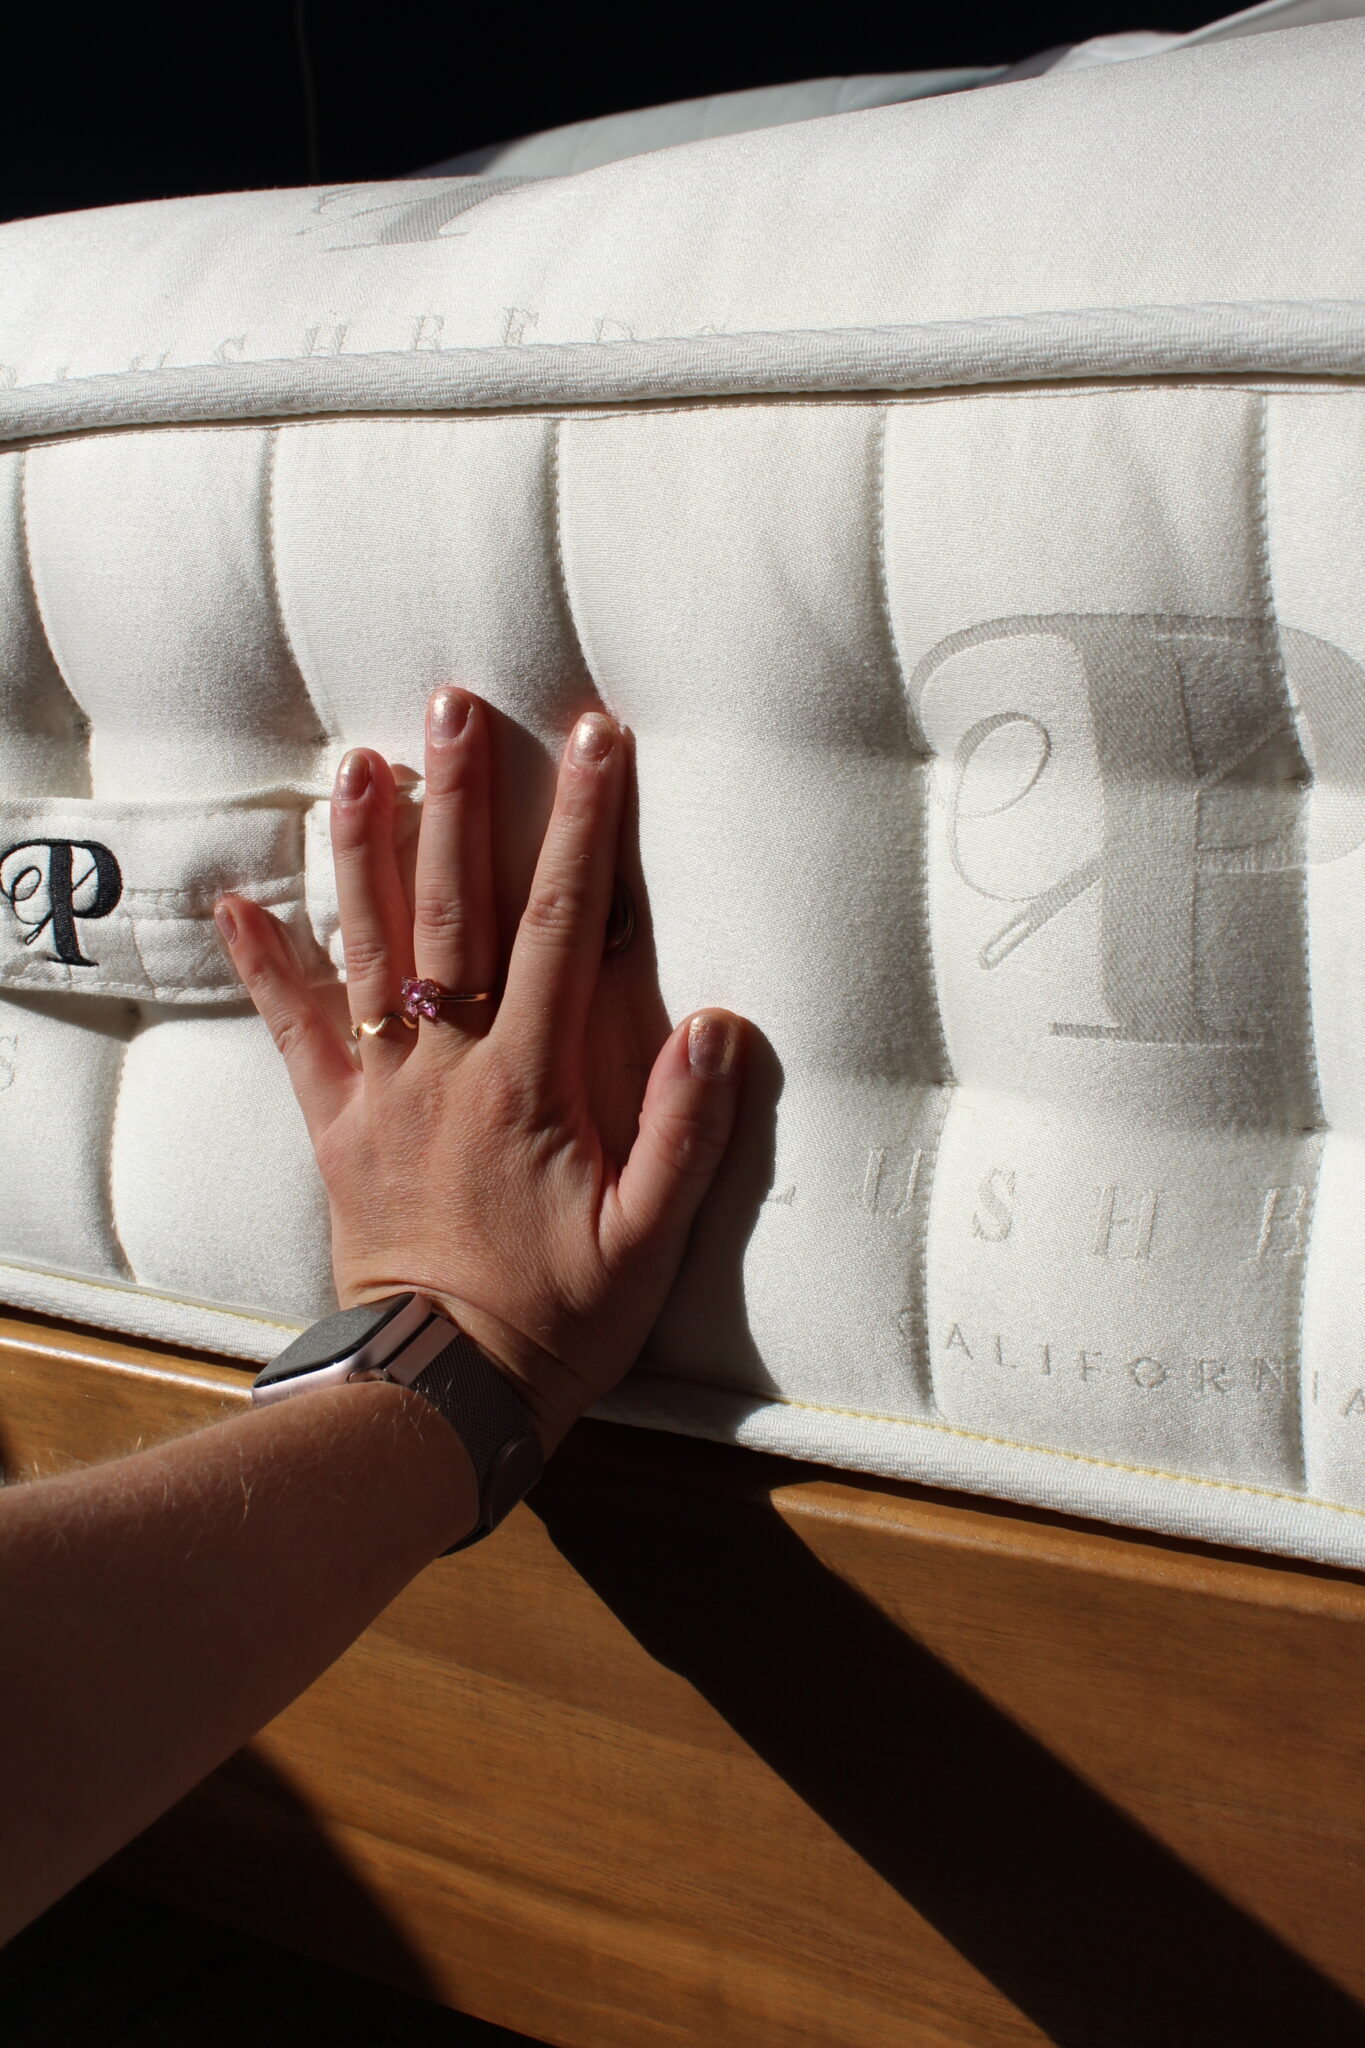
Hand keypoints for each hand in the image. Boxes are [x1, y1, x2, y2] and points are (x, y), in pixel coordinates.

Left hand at [214, 689, 745, 1454]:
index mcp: (526, 1080)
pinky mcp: (336, 1125)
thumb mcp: (647, 1240)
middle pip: (455, 909)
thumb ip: (684, 1131)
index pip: (562, 925)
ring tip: (362, 765)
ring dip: (365, 852)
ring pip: (369, 949)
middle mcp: (446, 1064)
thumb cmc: (555, 1322)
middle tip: (455, 705)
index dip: (584, 826)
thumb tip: (717, 1025)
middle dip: (462, 800)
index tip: (595, 740)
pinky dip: (265, 966)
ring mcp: (382, 1090)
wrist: (441, 1390)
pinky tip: (240, 899)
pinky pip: (294, 1034)